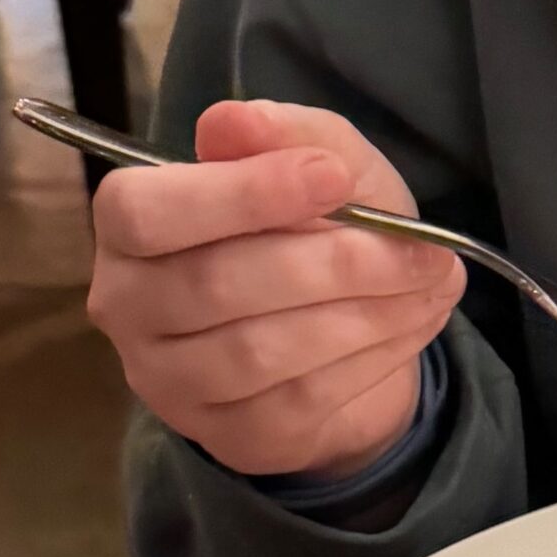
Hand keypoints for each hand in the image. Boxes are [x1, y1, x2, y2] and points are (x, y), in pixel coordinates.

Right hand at [87, 97, 465, 480]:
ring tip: (429, 281)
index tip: (331, 176)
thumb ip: (287, 133)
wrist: (344, 333)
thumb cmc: (314, 231)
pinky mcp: (228, 435)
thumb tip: (233, 121)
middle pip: (214, 284)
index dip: (240, 194)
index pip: (146, 211)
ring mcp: (170, 382)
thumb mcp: (322, 163)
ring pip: (259, 350)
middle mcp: (127, 306)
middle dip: (331, 261)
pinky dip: (370, 356)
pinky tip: (411, 322)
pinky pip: (297, 399)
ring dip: (363, 312)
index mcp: (129, 224)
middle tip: (416, 247)